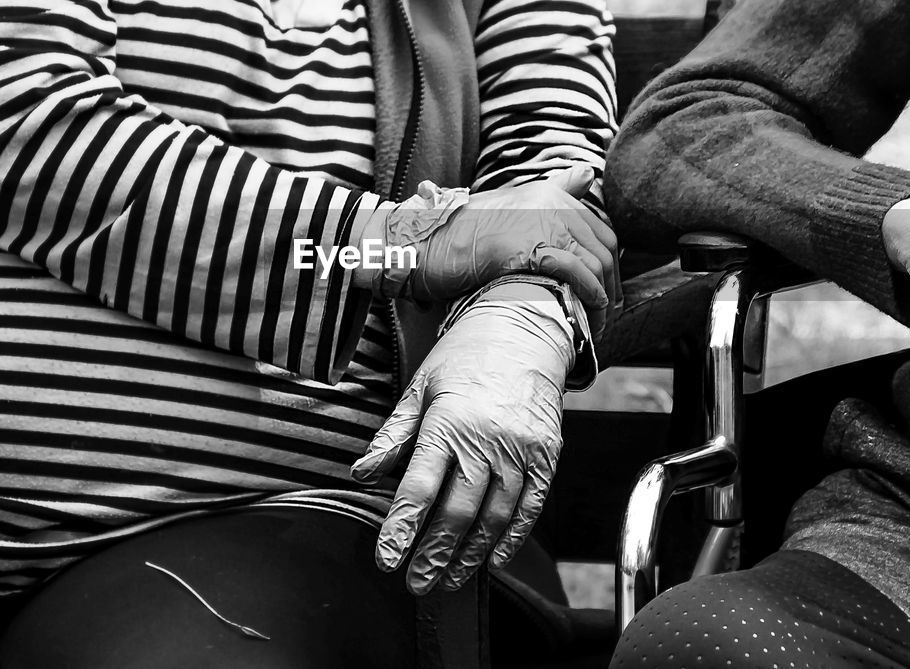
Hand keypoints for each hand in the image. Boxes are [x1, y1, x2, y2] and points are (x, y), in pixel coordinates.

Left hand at [349, 284, 569, 593]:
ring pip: (494, 517)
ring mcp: (520, 449)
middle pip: (457, 511)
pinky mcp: (547, 455)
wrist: (524, 329)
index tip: (387, 558)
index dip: (401, 528)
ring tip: (449, 579)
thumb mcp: (420, 387)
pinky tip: (493, 559)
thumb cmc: (465, 358)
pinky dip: (512, 537)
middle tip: (417, 582)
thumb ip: (393, 435)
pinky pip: (530, 506)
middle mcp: (486, 440)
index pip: (419, 487)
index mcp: (447, 423)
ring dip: (470, 555)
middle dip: (433, 553)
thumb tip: (362, 472)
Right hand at [407, 168, 616, 331]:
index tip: (604, 292)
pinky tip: (587, 315)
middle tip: (603, 314)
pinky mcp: (530, 246)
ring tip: (594, 324)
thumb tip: (585, 173)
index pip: (598, 229)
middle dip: (610, 284)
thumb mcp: (508, 206)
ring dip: (602, 298)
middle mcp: (550, 203)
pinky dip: (589, 296)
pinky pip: (577, 271)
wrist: (422, 243)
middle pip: (603, 247)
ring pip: (594, 262)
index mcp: (547, 194)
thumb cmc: (459, 233)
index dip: (608, 265)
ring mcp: (542, 223)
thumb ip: (550, 193)